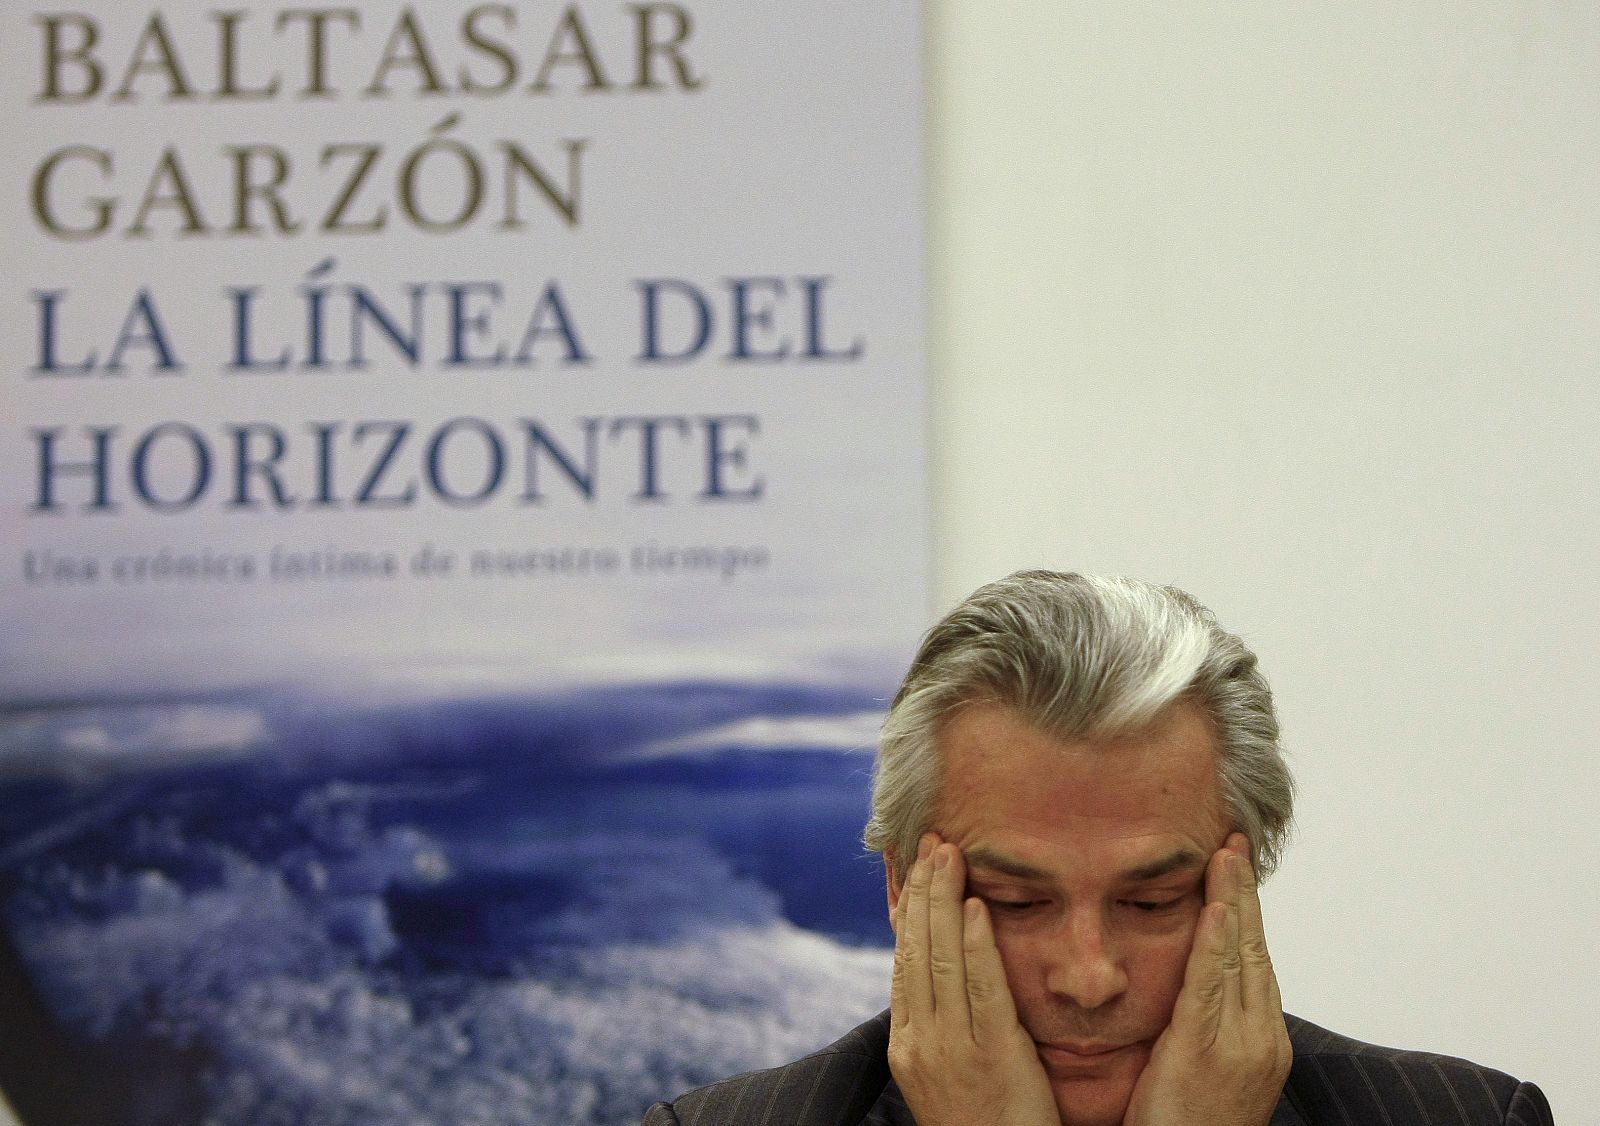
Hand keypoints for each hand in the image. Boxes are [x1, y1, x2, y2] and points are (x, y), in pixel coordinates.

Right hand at [888, 833, 1058, 1125]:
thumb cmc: (985, 1125)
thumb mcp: (949, 1071)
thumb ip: (945, 1023)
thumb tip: (948, 969)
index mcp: (907, 1045)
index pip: (902, 960)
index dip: (908, 908)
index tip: (915, 867)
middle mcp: (920, 1043)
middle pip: (915, 950)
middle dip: (922, 890)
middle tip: (931, 842)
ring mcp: (952, 1049)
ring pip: (940, 960)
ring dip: (943, 900)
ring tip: (949, 856)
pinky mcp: (991, 1056)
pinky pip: (981, 990)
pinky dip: (976, 944)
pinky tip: (975, 908)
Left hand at [1122, 833, 1292, 1125]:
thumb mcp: (1203, 1067)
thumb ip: (1203, 1023)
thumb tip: (1192, 986)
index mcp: (1260, 1040)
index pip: (1255, 959)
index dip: (1247, 910)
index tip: (1236, 865)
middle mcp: (1260, 1037)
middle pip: (1253, 948)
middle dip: (1244, 892)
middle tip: (1235, 841)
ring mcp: (1239, 1045)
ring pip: (1238, 957)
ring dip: (1232, 900)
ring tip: (1226, 854)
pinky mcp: (1204, 1052)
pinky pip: (1211, 986)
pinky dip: (1216, 942)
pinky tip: (1217, 907)